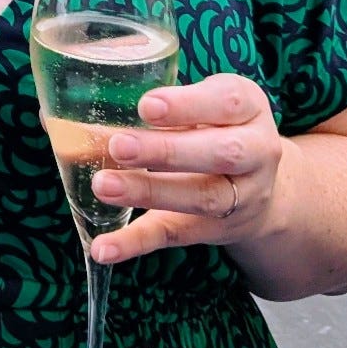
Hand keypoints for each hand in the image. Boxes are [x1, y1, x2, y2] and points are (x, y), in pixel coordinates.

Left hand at [88, 73, 283, 264]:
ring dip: (149, 192)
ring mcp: (240, 197)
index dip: (187, 105)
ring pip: (201, 198)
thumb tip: (83, 105)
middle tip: (119, 145)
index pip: (226, 103)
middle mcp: (256, 153)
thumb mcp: (207, 100)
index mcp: (249, 108)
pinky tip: (103, 247)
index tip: (146, 106)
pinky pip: (175, 236)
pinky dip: (136, 242)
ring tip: (103, 185)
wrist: (263, 183)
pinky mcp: (214, 230)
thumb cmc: (217, 124)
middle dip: (168, 151)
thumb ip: (164, 102)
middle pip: (222, 153)